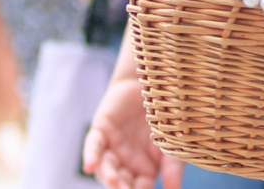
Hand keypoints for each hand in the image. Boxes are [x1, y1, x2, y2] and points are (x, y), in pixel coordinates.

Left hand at [83, 74, 182, 188]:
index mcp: (143, 172)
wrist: (157, 85)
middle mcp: (125, 164)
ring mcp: (112, 149)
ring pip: (106, 168)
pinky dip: (91, 156)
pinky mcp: (101, 131)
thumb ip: (173, 169)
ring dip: (109, 176)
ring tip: (114, 182)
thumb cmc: (168, 118)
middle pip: (121, 182)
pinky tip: (90, 166)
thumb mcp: (173, 144)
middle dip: (122, 188)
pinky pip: (94, 146)